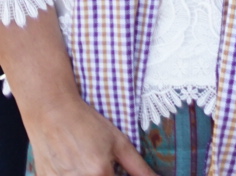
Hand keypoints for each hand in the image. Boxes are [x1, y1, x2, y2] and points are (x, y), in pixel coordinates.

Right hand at [28, 96, 157, 175]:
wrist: (50, 113)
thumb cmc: (87, 124)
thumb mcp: (118, 142)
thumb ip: (138, 166)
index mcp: (99, 172)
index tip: (117, 170)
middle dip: (107, 175)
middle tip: (105, 166)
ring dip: (90, 174)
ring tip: (87, 161)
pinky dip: (73, 175)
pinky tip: (73, 165)